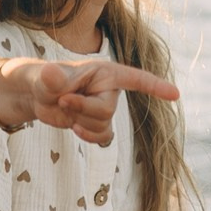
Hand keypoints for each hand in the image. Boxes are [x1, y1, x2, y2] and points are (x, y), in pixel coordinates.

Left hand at [6, 60, 180, 145]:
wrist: (35, 96)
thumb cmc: (43, 79)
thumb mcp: (46, 77)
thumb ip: (52, 77)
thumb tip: (51, 74)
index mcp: (106, 72)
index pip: (136, 79)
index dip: (156, 86)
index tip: (175, 94)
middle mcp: (110, 90)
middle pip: (107, 110)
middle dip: (82, 109)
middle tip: (62, 100)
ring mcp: (105, 107)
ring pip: (103, 125)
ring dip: (81, 121)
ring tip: (65, 108)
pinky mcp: (97, 123)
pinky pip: (103, 137)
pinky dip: (88, 136)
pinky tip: (75, 128)